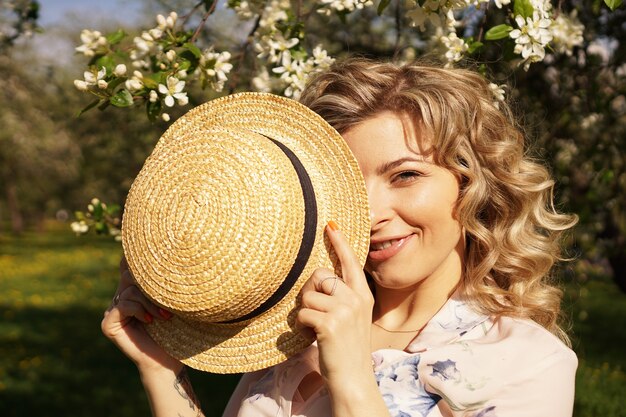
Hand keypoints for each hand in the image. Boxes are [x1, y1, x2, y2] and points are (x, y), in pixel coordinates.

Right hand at [101, 257, 181, 372]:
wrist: (167, 361)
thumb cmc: (175, 331)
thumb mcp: (171, 303)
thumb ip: (162, 283)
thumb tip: (168, 258)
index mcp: (134, 291)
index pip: (128, 267)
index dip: (132, 257)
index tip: (142, 247)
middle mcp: (120, 298)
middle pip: (130, 276)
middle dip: (151, 287)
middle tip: (168, 305)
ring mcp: (112, 311)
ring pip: (129, 291)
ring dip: (150, 303)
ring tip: (165, 317)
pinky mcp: (108, 324)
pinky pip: (123, 305)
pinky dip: (139, 310)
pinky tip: (149, 320)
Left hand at [296, 222, 373, 383]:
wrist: (353, 378)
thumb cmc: (347, 348)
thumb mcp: (353, 318)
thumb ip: (343, 297)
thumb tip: (321, 279)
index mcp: (363, 295)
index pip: (351, 262)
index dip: (339, 243)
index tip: (330, 224)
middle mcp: (356, 298)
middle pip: (320, 275)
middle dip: (310, 291)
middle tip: (314, 310)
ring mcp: (344, 310)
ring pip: (309, 295)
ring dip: (306, 312)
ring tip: (316, 328)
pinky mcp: (330, 323)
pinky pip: (303, 313)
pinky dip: (301, 326)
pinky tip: (313, 336)